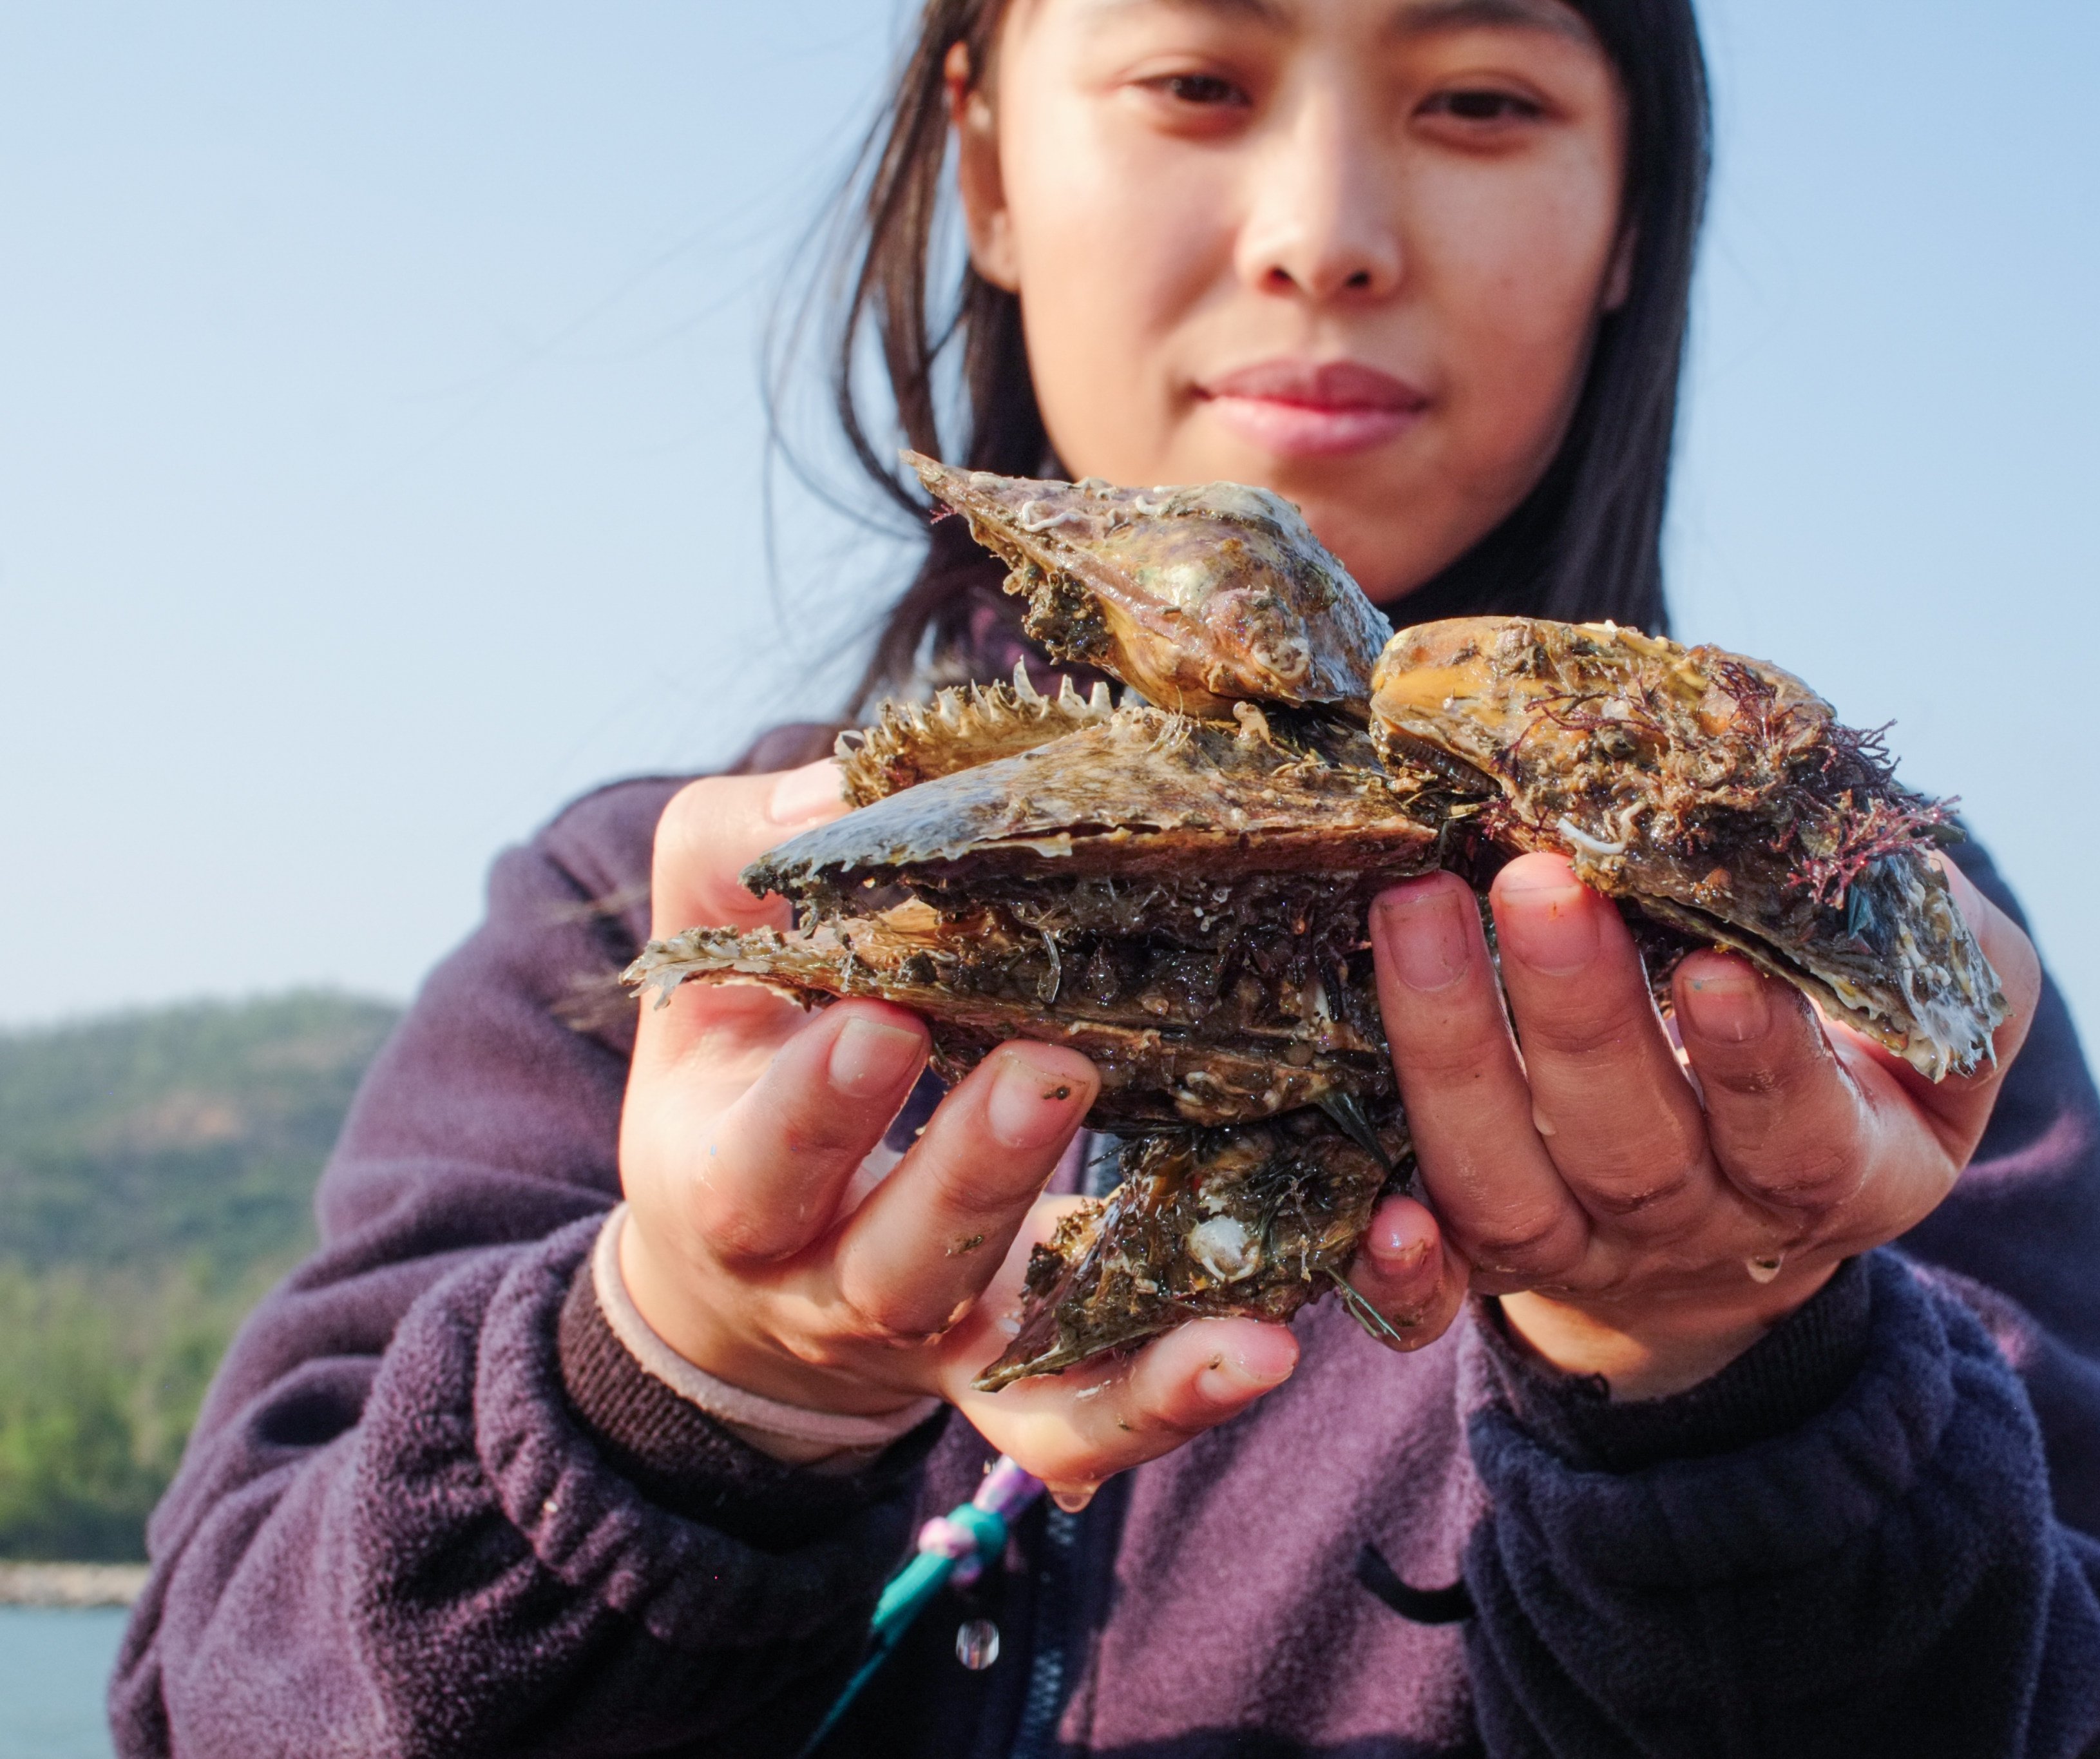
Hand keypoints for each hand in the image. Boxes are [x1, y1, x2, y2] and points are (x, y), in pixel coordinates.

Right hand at [614, 761, 1302, 1505]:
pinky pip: (1092, 1423)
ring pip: (1019, 1370)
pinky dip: (1175, 1401)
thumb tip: (843, 793)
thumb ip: (740, 861)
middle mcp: (835, 1288)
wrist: (745, 1260)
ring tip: (1237, 1305)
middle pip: (902, 1262)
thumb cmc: (744, 1061)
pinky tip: (1267, 1352)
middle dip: (975, 1170)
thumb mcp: (710, 958)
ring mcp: (942, 1347)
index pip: (760, 1156)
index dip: (816, 1102)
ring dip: (1124, 1336)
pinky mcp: (1025, 1385)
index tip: (879, 1015)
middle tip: (1054, 1069)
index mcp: (731, 1181)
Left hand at [1352, 851, 2041, 1397]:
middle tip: (1538, 880)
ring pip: (1510, 1188)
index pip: (1798, 1134)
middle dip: (1581, 1014)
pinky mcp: (1492, 1264)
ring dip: (1454, 1054)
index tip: (1720, 966)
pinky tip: (1365, 1209)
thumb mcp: (1937, 1021)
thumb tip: (1908, 872)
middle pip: (1631, 1150)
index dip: (1760, 1063)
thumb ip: (1953, 956)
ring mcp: (1587, 1253)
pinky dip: (1397, 1269)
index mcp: (1841, 1173)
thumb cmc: (1852, 1056)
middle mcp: (1705, 1229)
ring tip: (1415, 908)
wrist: (1759, 1191)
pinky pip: (1437, 1295)